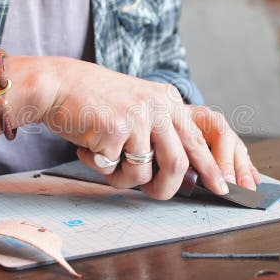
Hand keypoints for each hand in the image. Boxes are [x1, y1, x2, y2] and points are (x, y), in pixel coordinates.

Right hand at [39, 58, 259, 198]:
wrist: (57, 85)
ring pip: (143, 172)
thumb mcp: (137, 108)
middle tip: (153, 194)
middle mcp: (158, 106)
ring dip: (121, 178)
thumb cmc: (94, 102)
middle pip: (178, 163)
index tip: (221, 189)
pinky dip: (98, 166)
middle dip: (166, 188)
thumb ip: (160, 132)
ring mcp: (137, 116)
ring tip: (104, 160)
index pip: (198, 140)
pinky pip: (113, 168)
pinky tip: (88, 146)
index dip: (211, 168)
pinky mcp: (115, 128)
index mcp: (168, 101)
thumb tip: (181, 171)